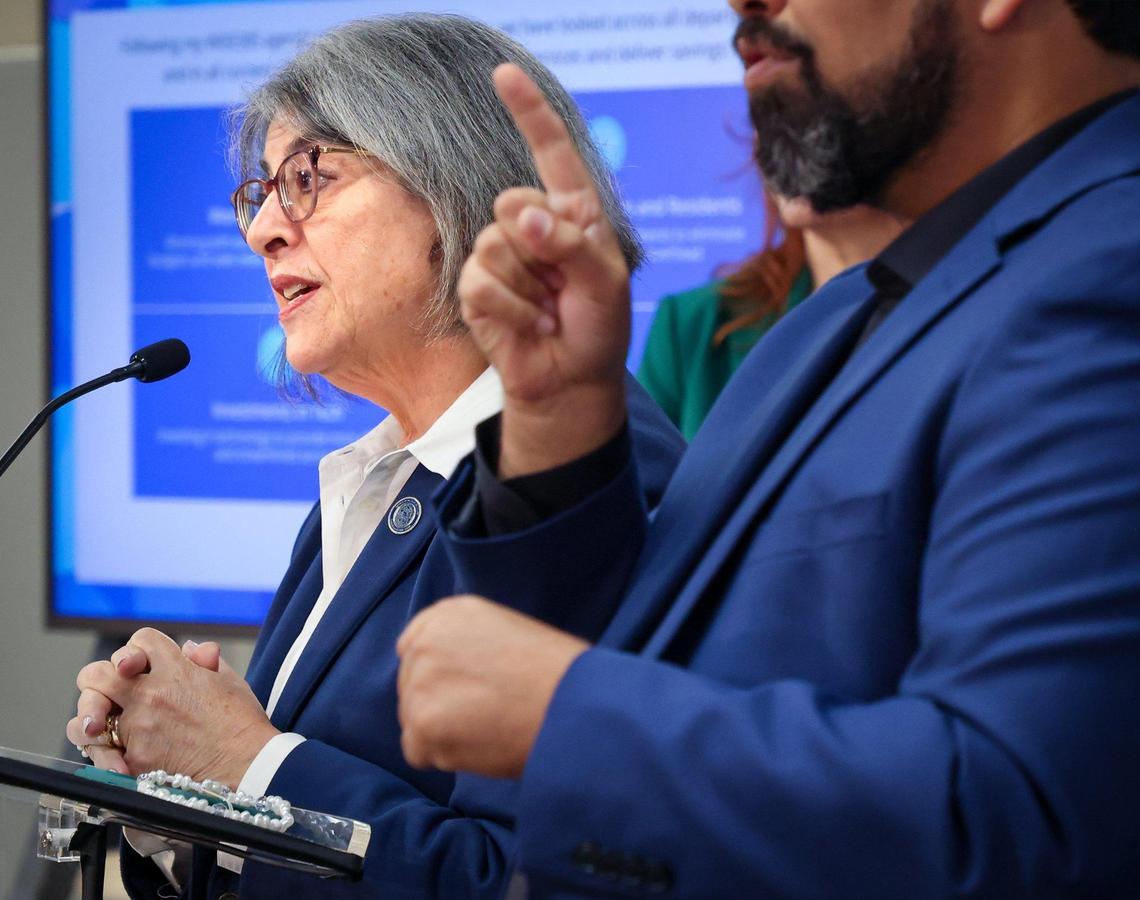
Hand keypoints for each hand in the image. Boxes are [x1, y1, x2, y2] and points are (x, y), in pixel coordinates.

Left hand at [66, 629, 276, 786]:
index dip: (139, 649)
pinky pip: (99, 750)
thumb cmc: (243, 725)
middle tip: (110, 690)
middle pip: (98, 672)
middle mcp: (151, 694)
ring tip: (99, 725)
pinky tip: (110, 754)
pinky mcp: (134, 759)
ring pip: (87, 712)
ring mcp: (139, 726)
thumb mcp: (230, 681)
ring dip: (91, 715)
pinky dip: (101, 752)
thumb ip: (205, 661)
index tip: (143, 664)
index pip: (142, 640)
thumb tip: (189, 649)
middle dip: (100, 678)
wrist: (248, 766)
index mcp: (177, 670)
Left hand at [396, 595, 588, 777]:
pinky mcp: (423, 725)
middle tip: (483, 712)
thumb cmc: (554, 671)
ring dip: (443, 731)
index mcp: (447, 613)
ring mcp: (420, 684)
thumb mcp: (504, 630)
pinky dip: (445, 757)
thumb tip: (443, 676)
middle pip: (411, 685)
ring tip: (488, 727)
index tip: (464, 687)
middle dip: (438, 703)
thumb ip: (464, 644)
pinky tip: (480, 745)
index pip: (415, 647)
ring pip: (414, 719)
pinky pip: (418, 752)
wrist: (573, 703)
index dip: (439, 674)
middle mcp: (426, 642)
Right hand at [459, 64, 629, 475]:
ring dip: (529, 288)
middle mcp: (532, 226)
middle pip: (513, 202)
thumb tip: (522, 217)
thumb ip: (571, 244)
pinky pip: (481, 282)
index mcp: (571, 212)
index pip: (550, 153)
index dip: (528, 113)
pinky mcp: (476, 289)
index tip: (505, 74)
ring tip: (547, 310)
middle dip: (541, 249)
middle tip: (562, 288)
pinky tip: (530, 325)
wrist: (571, 382)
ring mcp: (499, 256)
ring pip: (495, 245)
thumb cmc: (598, 328)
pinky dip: (511, 310)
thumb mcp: (605, 282)